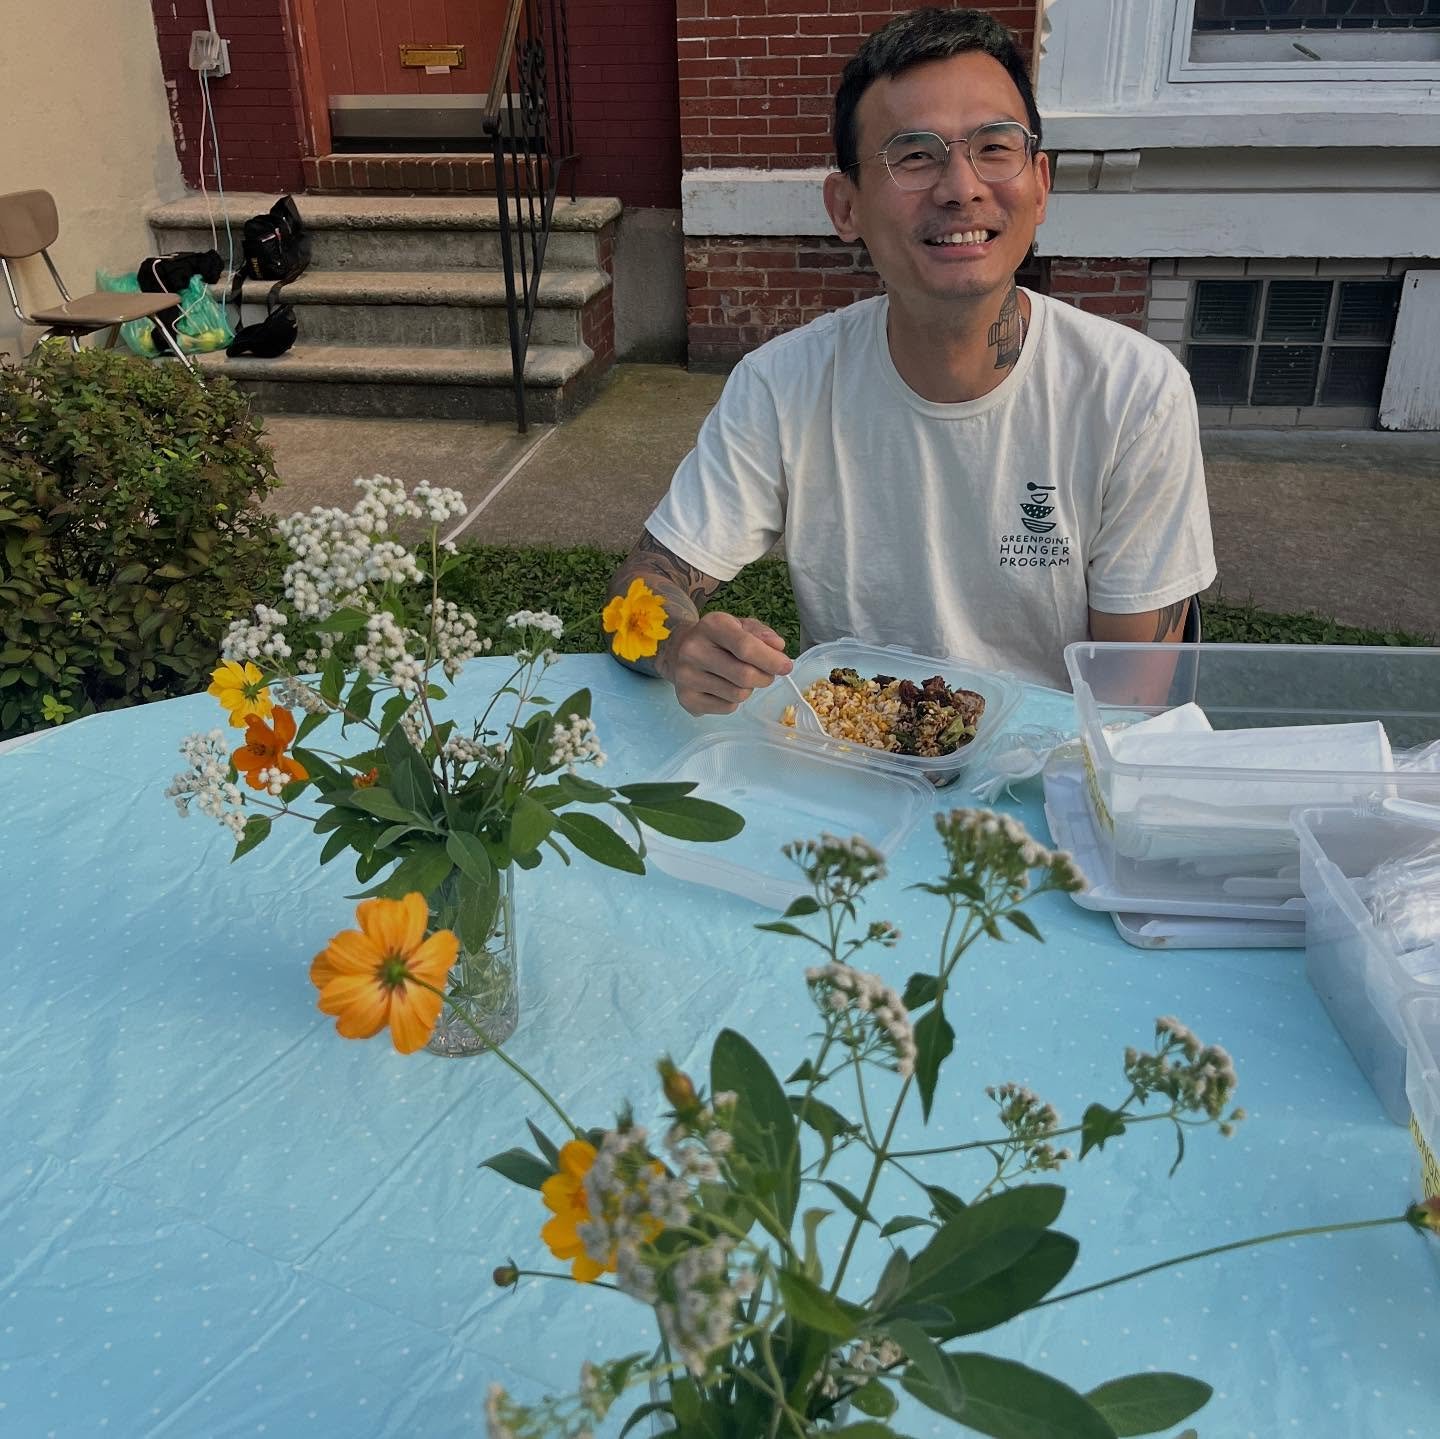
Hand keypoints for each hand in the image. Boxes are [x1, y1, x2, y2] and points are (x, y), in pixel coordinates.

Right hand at [659, 613, 791, 715]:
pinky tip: (725, 688)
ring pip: (738, 694)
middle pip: (745, 676)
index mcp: (711, 626)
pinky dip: (734, 701)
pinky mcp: (686, 699)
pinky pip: (727, 708)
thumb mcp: (740, 626)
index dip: (771, 660)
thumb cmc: (718, 638)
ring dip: (749, 690)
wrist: (677, 650)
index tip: (786, 667)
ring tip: (742, 679)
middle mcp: (693, 650)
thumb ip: (761, 633)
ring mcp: (686, 677)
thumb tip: (778, 647)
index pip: (746, 647)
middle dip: (765, 678)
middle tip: (766, 674)